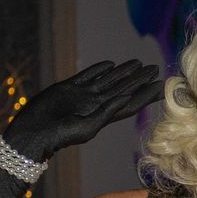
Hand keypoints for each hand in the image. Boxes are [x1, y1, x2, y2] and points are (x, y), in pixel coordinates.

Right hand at [3, 59, 163, 161]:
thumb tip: (128, 96)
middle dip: (139, 79)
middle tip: (155, 69)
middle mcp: (96, 105)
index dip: (146, 95)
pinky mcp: (69, 88)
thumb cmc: (61, 134)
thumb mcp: (89, 126)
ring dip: (123, 72)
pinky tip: (111, 64)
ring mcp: (83, 96)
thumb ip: (108, 111)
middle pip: (123, 89)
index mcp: (104, 116)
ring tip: (138, 63)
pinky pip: (88, 76)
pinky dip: (99, 69)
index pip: (130, 103)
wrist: (34, 130)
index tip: (161, 86)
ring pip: (108, 80)